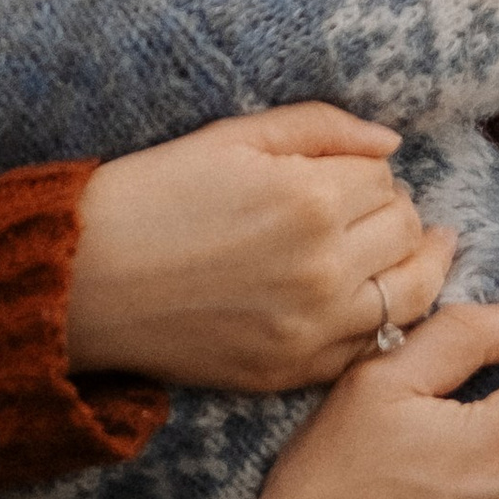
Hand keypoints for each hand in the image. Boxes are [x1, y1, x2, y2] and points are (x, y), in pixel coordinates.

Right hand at [68, 106, 456, 393]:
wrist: (85, 279)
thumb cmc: (153, 194)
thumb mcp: (234, 136)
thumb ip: (322, 127)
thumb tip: (392, 142)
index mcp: (310, 200)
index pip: (384, 174)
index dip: (364, 168)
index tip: (341, 171)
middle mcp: (324, 269)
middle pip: (406, 230)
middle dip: (391, 211)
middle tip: (363, 207)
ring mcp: (312, 329)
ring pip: (414, 294)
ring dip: (412, 266)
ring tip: (407, 250)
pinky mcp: (293, 371)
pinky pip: (375, 347)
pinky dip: (387, 321)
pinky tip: (376, 299)